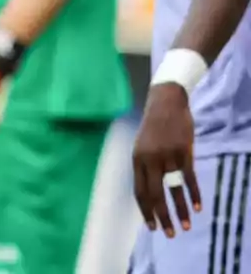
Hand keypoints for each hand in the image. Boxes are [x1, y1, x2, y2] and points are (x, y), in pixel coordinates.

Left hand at [132, 83, 202, 237]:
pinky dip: (194, 194)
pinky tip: (198, 207)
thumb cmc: (154, 126)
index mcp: (137, 160)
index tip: (152, 227)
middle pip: (154, 194)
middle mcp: (149, 160)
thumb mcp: (142, 145)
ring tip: (185, 226)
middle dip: (161, 216)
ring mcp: (167, 156)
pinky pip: (188, 178)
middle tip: (169, 233)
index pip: (139, 191)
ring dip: (180, 210)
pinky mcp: (183, 152)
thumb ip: (145, 166)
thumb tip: (148, 191)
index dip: (145, 210)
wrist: (165, 101)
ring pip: (173, 189)